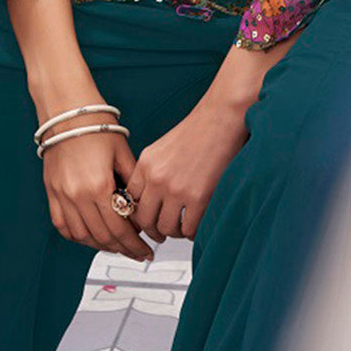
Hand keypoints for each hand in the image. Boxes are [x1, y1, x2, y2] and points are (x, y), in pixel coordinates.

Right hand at [41, 127, 156, 264]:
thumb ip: (133, 183)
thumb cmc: (96, 123)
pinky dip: (77, 236)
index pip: (120, 228)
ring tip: (116, 245)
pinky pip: (62, 225)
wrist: (66, 109)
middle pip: (103, 237)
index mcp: (99, 185)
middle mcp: (78, 194)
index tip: (146, 250)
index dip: (136, 244)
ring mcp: (61, 195)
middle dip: (123, 248)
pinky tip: (90, 236)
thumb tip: (142, 207)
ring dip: (101, 245)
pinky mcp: (50, 192)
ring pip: (82, 236)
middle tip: (137, 252)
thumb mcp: (123, 152)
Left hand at [125, 96, 249, 242]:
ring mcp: (176, 189)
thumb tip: (150, 199)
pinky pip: (189, 229)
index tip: (146, 219)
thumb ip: (152, 172)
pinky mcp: (198, 197)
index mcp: (146, 164)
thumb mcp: (162, 148)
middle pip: (144, 220)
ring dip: (174, 232)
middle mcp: (157, 177)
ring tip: (182, 227)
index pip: (128, 201)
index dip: (137, 215)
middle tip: (161, 233)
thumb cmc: (198, 130)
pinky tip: (196, 224)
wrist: (221, 118)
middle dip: (153, 230)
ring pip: (165, 228)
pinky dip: (192, 232)